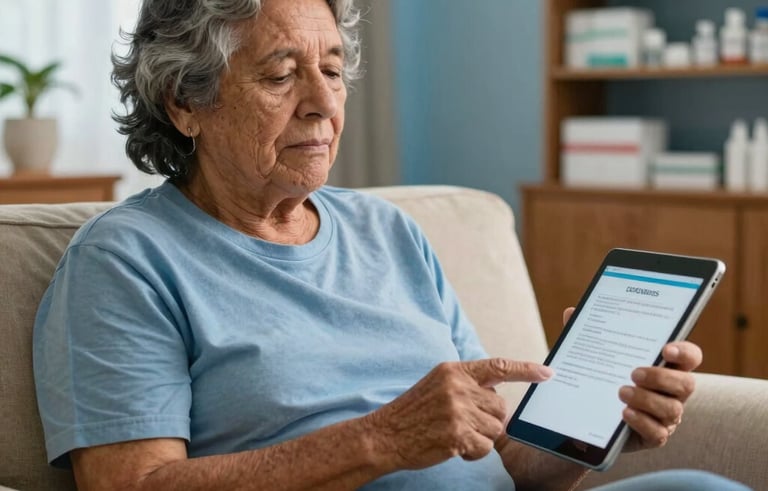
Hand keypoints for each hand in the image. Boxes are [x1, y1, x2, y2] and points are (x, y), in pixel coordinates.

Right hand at [363, 358, 552, 471]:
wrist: (385, 434)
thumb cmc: (414, 412)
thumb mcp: (438, 385)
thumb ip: (467, 385)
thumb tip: (498, 396)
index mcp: (454, 371)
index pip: (498, 366)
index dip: (526, 370)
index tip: (548, 373)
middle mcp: (458, 387)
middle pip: (500, 406)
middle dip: (488, 420)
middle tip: (462, 423)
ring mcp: (457, 410)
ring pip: (495, 429)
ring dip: (480, 437)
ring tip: (454, 434)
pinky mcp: (457, 434)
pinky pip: (484, 447)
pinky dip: (473, 452)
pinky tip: (453, 447)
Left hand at [561, 307, 701, 452]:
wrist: (590, 416)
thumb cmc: (603, 377)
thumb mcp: (595, 356)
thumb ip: (588, 334)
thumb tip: (571, 312)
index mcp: (666, 366)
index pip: (690, 356)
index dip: (684, 352)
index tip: (666, 349)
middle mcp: (673, 391)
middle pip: (687, 384)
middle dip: (661, 378)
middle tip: (634, 373)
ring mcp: (666, 415)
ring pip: (672, 409)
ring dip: (647, 400)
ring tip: (621, 392)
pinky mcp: (654, 436)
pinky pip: (658, 433)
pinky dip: (642, 422)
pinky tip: (624, 413)